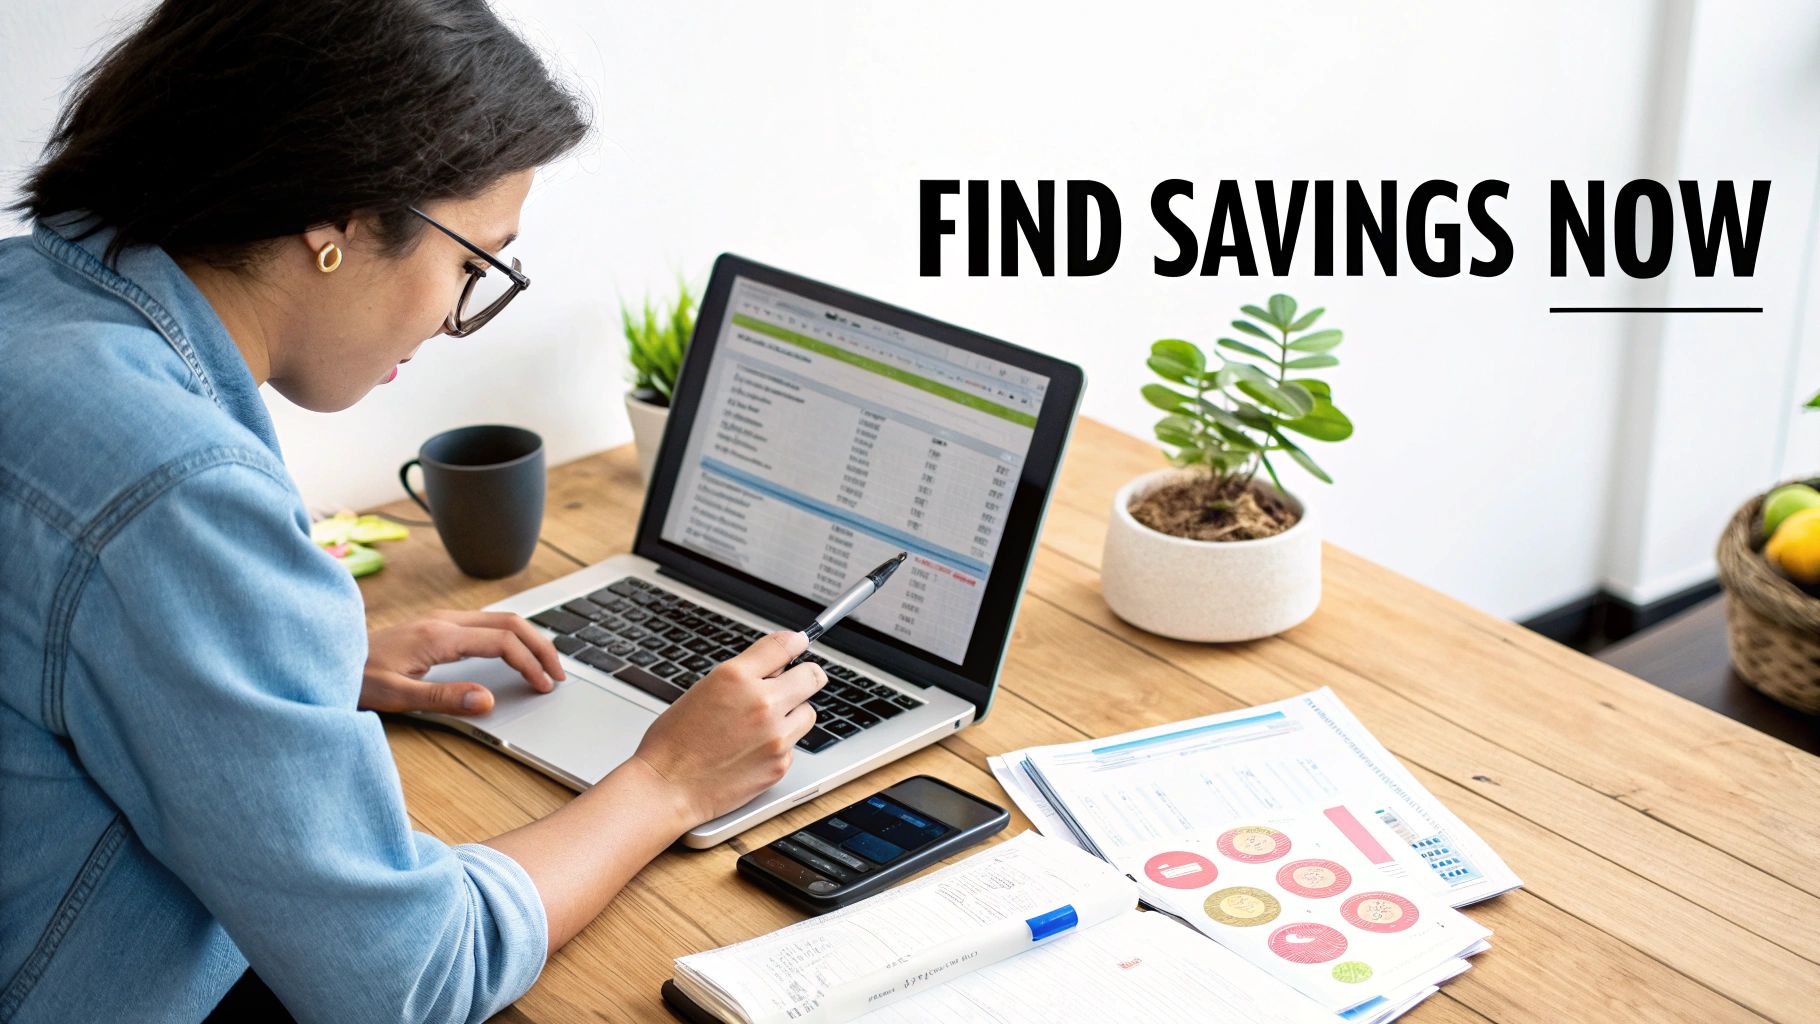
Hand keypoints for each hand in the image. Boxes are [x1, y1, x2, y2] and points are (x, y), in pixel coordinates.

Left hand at [362, 609, 566, 715]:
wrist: (326, 659)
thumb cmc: (355, 679)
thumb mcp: (396, 696)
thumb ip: (444, 697)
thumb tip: (488, 700)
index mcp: (439, 635)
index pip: (502, 641)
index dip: (529, 662)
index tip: (544, 686)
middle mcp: (444, 621)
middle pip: (510, 622)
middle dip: (541, 646)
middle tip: (560, 674)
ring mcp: (441, 620)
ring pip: (501, 618)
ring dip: (529, 638)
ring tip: (546, 664)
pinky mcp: (437, 626)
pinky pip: (487, 623)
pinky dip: (511, 636)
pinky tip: (515, 652)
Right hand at [631, 630, 824, 824]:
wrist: (667, 787)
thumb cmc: (676, 740)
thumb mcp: (704, 690)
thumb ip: (745, 674)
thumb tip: (778, 661)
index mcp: (736, 677)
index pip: (784, 645)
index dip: (797, 642)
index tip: (801, 643)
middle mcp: (762, 703)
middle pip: (812, 676)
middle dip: (805, 678)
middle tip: (794, 684)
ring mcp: (776, 735)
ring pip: (807, 712)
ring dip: (793, 713)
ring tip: (763, 724)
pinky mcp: (781, 763)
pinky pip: (793, 743)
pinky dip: (780, 744)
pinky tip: (753, 749)